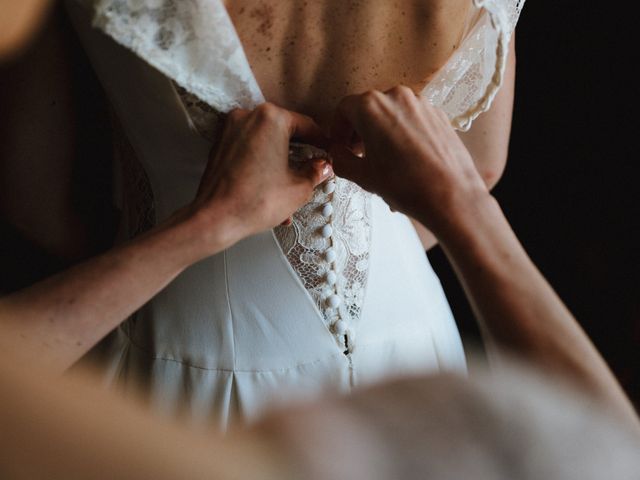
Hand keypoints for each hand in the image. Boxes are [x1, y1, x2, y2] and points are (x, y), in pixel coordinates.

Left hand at [188, 103, 332, 251]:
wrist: (216, 219)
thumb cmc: (255, 201)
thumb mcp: (299, 188)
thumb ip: (316, 171)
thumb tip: (323, 166)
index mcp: (272, 118)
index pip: (306, 125)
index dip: (321, 142)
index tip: (327, 153)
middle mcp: (249, 116)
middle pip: (284, 133)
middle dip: (299, 155)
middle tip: (312, 171)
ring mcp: (231, 129)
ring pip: (266, 143)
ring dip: (280, 164)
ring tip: (290, 189)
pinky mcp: (220, 144)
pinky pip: (249, 150)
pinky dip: (261, 165)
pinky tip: (270, 188)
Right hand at [329, 86, 488, 233]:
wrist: (450, 195)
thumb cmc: (405, 185)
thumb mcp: (362, 176)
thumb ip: (341, 159)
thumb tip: (337, 152)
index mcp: (371, 107)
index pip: (344, 109)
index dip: (337, 129)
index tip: (339, 145)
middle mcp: (396, 97)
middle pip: (368, 109)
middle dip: (360, 130)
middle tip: (358, 154)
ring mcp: (421, 104)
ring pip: (392, 113)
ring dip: (382, 131)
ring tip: (384, 159)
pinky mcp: (439, 115)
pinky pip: (412, 119)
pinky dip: (403, 133)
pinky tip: (406, 158)